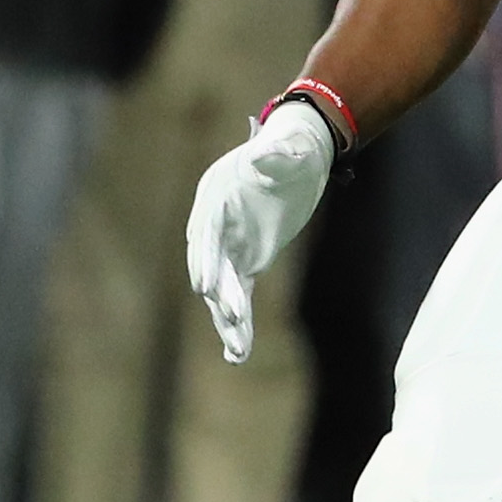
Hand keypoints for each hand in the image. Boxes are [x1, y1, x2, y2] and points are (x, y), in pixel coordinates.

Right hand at [185, 96, 335, 361]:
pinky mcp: (247, 260)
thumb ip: (276, 153)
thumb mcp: (289, 148)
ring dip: (229, 320)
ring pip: (223, 288)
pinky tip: (239, 354)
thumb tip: (262, 156)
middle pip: (212, 265)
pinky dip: (240, 323)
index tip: (203, 287)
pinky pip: (239, 295)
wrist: (298, 153)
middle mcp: (215, 224)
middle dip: (220, 294)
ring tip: (238, 352)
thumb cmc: (292, 147)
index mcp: (217, 195)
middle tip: (234, 320)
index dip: (205, 258)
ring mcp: (229, 245)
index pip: (206, 232)